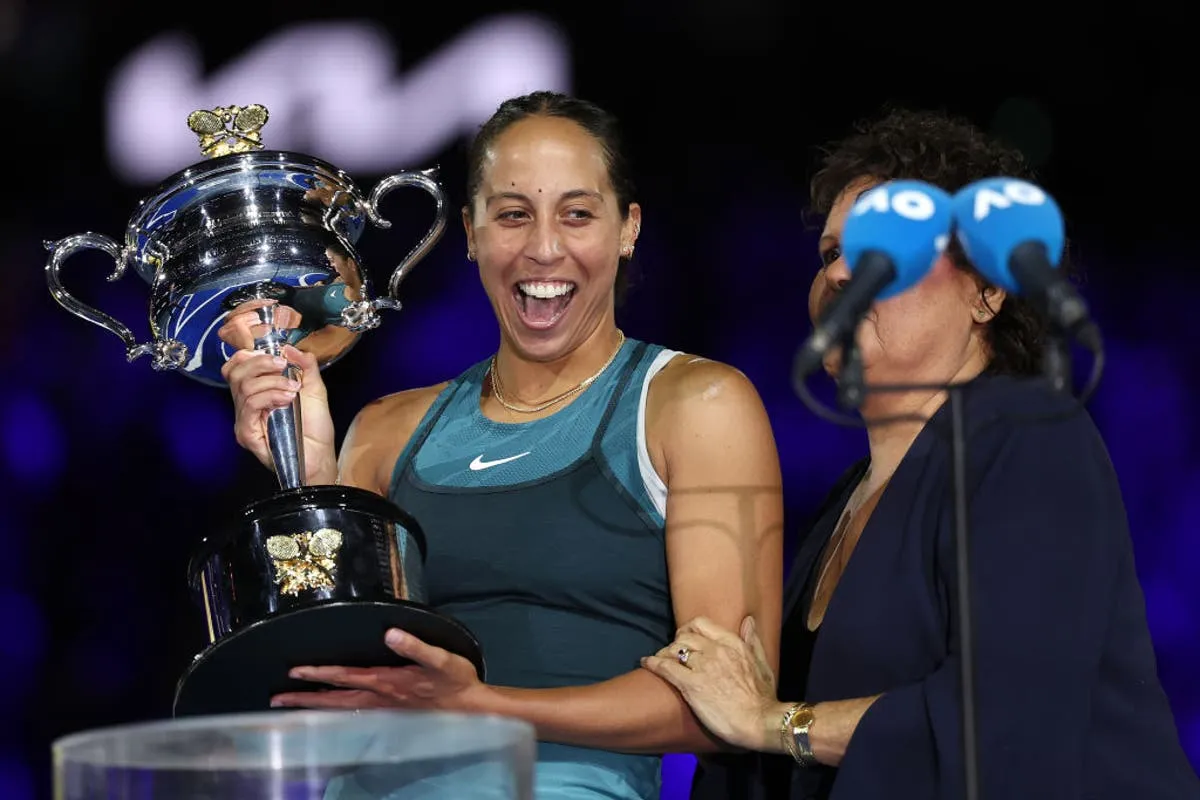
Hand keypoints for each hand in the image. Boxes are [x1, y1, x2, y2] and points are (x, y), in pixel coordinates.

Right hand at [218, 300, 335, 480]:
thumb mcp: (314, 388)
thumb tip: (289, 348)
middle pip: (235, 372)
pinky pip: (250, 406)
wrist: (320, 455)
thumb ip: (304, 365)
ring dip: (272, 382)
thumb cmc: (315, 427)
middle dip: (261, 363)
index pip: (236, 366)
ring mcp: (244, 420)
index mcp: (256, 392)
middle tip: (283, 366)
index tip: (274, 353)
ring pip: (244, 387)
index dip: (250, 354)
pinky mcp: (247, 433)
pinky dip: (269, 396)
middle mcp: (245, 405)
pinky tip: (287, 399)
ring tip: (292, 389)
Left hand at [271, 628, 489, 711]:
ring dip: (315, 706)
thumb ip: (415, 646)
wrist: (469, 709)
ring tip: (292, 705)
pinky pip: (353, 714)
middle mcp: (379, 698)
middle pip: (334, 699)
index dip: (319, 674)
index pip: (345, 677)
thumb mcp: (440, 659)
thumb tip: (391, 633)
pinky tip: (327, 712)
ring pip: (341, 709)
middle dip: (305, 698)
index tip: (294, 671)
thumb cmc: (455, 681)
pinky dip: (335, 713)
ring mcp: (383, 709)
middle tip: (276, 699)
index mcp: (386, 681)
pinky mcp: (389, 714)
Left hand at [641, 616, 780, 751]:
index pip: (701, 624)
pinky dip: (653, 663)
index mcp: (732, 643)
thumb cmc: (763, 698)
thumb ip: (753, 641)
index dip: (688, 629)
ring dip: (664, 653)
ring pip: (673, 649)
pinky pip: (666, 667)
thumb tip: (748, 621)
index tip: (685, 637)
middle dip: (675, 643)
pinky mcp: (691, 685)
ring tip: (659, 660)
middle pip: (684, 637)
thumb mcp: (763, 664)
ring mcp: (702, 666)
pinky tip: (646, 663)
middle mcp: (715, 650)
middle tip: (671, 653)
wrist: (760, 721)